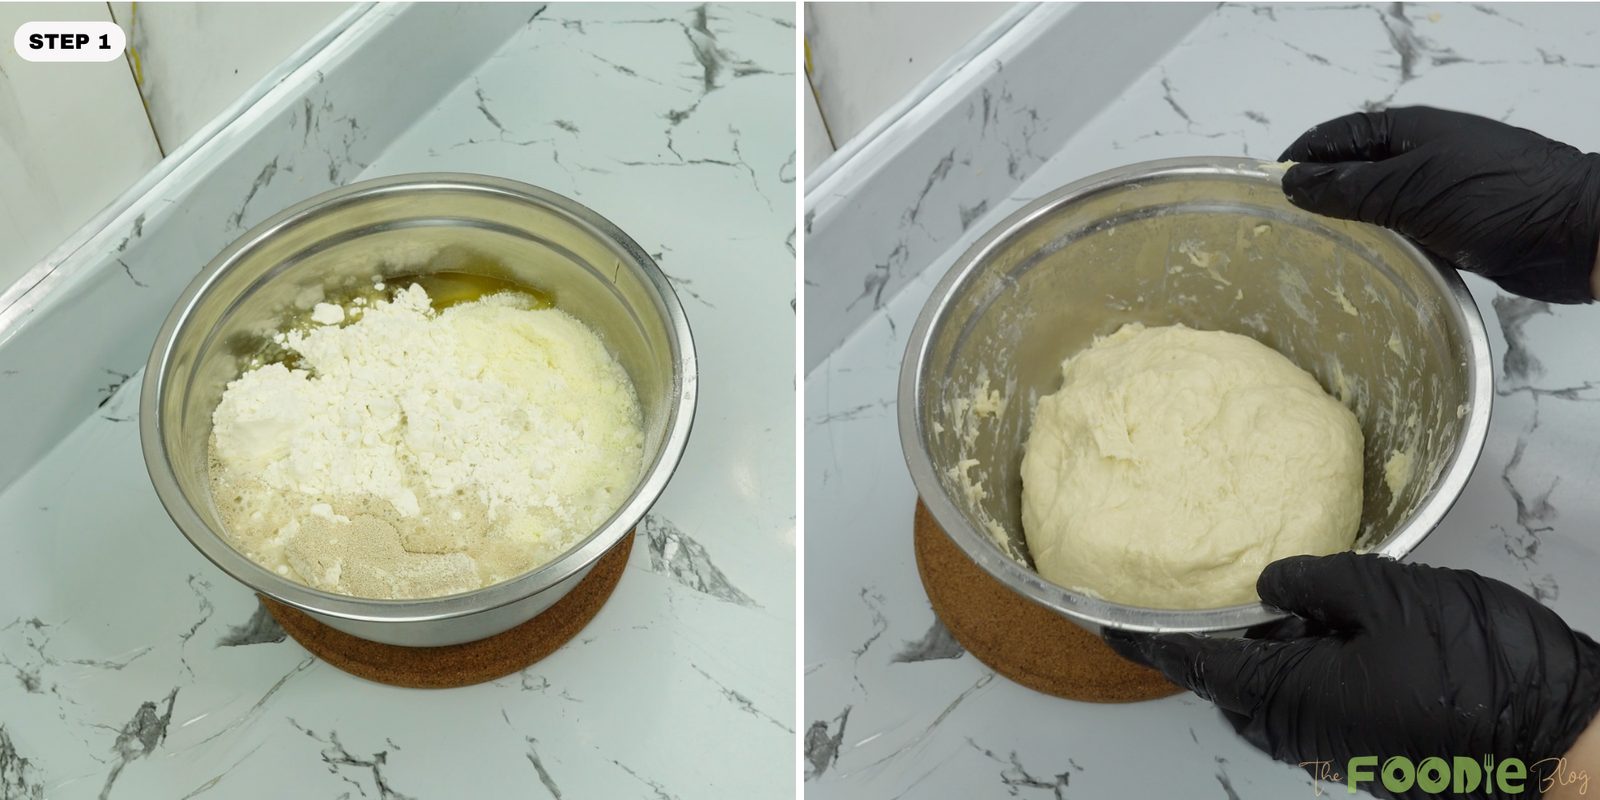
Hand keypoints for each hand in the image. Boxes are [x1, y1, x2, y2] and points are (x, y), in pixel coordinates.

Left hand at [1105, 553, 1599, 798]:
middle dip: (1204, 640)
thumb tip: (1265, 582)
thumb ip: (1315, 582)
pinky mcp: (1366, 745)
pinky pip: (1308, 700)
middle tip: (1186, 589)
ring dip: (1256, 650)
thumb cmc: (1481, 670)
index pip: (1193, 667)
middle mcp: (1301, 732)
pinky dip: (1297, 663)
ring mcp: (1335, 745)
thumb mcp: (1389, 594)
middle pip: (1225, 683)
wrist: (1562, 740)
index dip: (1144, 642)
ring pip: (1268, 692)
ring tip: (1257, 599)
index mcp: (1289, 697)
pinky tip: (1319, 624)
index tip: (1103, 622)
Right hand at [1279, 106, 1599, 303]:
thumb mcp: (1410, 188)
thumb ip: (1347, 187)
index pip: (1332, 137)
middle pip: (1350, 169)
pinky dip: (1379, 243)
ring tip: (1315, 252)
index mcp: (1405, 130)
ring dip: (1347, 223)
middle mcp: (1418, 155)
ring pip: (1374, 202)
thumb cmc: (1498, 198)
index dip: (1295, 160)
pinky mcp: (1453, 224)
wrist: (1575, 231)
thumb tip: (1294, 183)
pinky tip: (1364, 265)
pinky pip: (1401, 228)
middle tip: (1281, 229)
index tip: (1263, 191)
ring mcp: (1436, 189)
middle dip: (1315, 193)